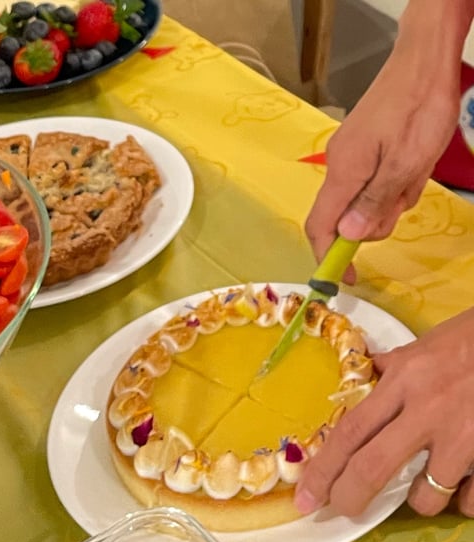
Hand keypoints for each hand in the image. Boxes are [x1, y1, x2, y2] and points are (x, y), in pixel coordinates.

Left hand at [294, 307, 473, 517]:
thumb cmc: (473, 338)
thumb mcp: (423, 346)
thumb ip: (392, 368)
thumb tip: (366, 377)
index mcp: (403, 380)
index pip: (349, 431)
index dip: (322, 469)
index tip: (305, 497)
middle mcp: (428, 409)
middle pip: (372, 467)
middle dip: (349, 497)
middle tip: (343, 511)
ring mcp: (466, 433)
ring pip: (427, 493)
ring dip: (419, 501)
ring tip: (421, 492)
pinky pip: (473, 498)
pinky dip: (464, 503)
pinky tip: (462, 490)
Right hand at [305, 2, 465, 275]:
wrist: (424, 58)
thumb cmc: (418, 108)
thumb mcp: (407, 161)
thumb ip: (376, 201)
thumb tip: (349, 235)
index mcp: (343, 172)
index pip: (320, 226)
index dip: (328, 257)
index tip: (346, 278)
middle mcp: (338, 166)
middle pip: (344, 217)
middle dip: (374, 220)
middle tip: (404, 199)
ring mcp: (349, 156)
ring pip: (363, 199)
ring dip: (390, 198)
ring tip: (414, 171)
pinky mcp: (361, 147)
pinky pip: (371, 180)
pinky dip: (392, 181)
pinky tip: (411, 162)